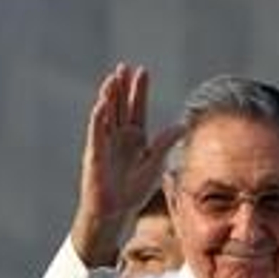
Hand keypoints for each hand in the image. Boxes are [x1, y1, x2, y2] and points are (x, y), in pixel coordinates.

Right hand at [70, 65, 182, 269]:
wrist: (115, 211)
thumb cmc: (133, 190)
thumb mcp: (154, 163)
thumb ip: (165, 143)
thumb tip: (182, 125)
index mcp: (135, 138)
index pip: (136, 108)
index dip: (139, 90)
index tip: (142, 71)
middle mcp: (119, 137)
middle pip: (120, 106)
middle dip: (122, 87)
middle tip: (124, 66)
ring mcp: (105, 143)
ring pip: (106, 114)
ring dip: (109, 97)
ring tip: (112, 78)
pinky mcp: (95, 153)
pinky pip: (96, 132)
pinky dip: (98, 118)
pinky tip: (101, 103)